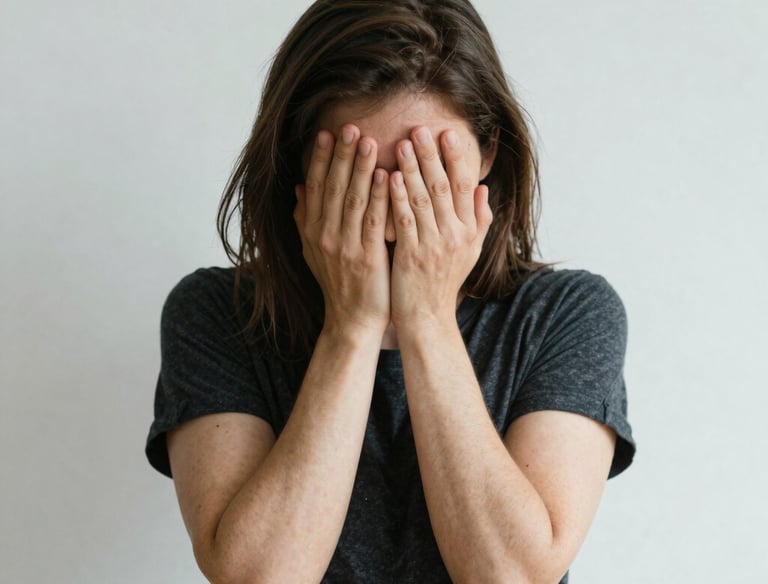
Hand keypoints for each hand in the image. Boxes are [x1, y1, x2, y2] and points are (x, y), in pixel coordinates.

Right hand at [294, 125, 390, 335]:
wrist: (352, 320)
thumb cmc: (339, 283)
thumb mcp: (314, 250)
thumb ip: (306, 218)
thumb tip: (299, 187)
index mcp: (312, 231)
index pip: (315, 187)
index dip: (319, 159)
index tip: (326, 133)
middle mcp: (324, 236)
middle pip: (332, 187)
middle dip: (340, 155)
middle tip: (349, 126)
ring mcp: (344, 246)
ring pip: (351, 199)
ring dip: (359, 168)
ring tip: (367, 140)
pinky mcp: (366, 257)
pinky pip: (372, 220)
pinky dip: (378, 197)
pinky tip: (387, 175)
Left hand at [388, 126, 492, 326]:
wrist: (427, 317)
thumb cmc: (444, 282)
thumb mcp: (470, 252)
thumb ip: (478, 220)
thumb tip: (484, 188)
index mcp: (469, 231)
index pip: (466, 187)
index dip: (457, 159)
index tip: (448, 134)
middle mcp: (455, 236)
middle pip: (444, 187)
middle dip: (432, 156)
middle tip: (420, 128)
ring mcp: (434, 246)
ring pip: (423, 199)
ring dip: (412, 169)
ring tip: (403, 144)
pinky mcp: (412, 256)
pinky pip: (404, 220)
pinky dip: (397, 196)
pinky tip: (388, 177)